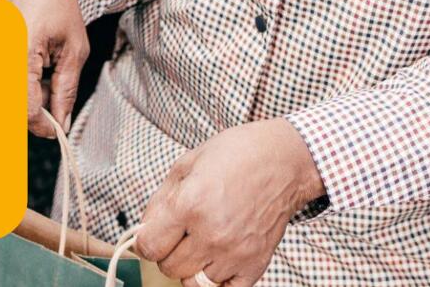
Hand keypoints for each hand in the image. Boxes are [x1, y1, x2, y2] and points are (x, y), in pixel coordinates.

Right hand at [3, 0, 88, 134]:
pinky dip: (15, 85)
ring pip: (1, 95)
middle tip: (54, 110)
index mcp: (20, 51)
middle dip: (32, 114)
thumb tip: (61, 122)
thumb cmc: (58, 5)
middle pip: (8, 105)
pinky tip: (31, 74)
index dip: (42, 125)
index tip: (57, 131)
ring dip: (22, 100)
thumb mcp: (74, 50)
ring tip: (43, 84)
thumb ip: (66, 90)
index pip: (24, 106)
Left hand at [135, 120, 324, 286]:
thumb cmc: (237, 155)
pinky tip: (218, 258)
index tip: (150, 236)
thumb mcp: (187, 164)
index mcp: (190, 205)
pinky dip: (217, 279)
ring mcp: (235, 253)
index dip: (144, 241)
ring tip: (200, 244)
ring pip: (194, 282)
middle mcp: (211, 234)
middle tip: (178, 234)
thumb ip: (160, 201)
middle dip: (167, 251)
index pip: (149, 247)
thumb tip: (144, 229)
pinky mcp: (256, 263)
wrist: (284, 160)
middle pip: (169, 267)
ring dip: (191, 266)